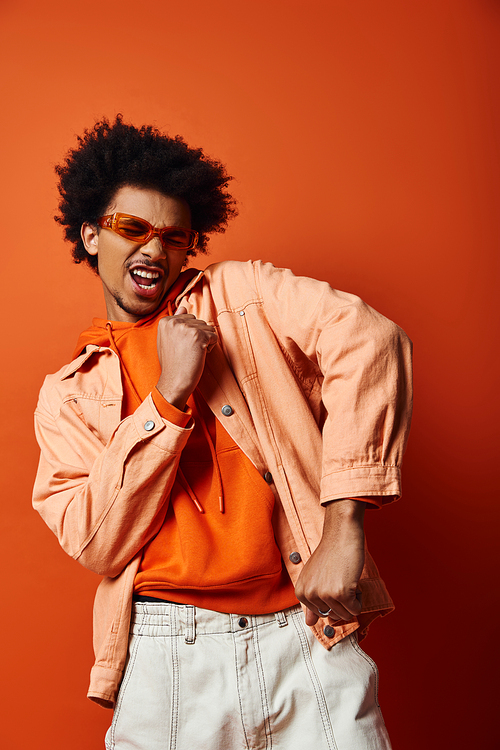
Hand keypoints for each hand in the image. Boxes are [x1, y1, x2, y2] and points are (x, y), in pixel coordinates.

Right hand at [156, 306, 217, 409]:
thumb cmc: (172, 364)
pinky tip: (199, 356)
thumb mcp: (168, 340)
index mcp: (165, 321)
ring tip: (192, 354)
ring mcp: (186, 328)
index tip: (181, 347)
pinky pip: (214, 336)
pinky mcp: (198, 335)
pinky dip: (210, 347)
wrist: (174, 381)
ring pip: (208, 328)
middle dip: (198, 336)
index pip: (188, 318)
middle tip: (187, 352)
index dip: (189, 334)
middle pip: (199, 322)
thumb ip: (175, 323)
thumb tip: (183, 307)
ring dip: (204, 342)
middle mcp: (174, 321)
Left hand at [294, 500, 365, 626]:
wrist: (341, 535)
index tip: (331, 583)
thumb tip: (309, 624)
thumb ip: (311, 601)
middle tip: (340, 579)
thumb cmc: (330, 554)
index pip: (321, 614)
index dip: (331, 600)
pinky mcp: (341, 593)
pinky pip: (355, 609)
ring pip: (345, 614)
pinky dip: (359, 599)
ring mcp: (325, 594)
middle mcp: (310, 595)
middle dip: (342, 601)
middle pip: (333, 616)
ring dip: (351, 600)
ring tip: (346, 579)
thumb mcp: (314, 578)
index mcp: (301, 592)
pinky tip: (353, 581)